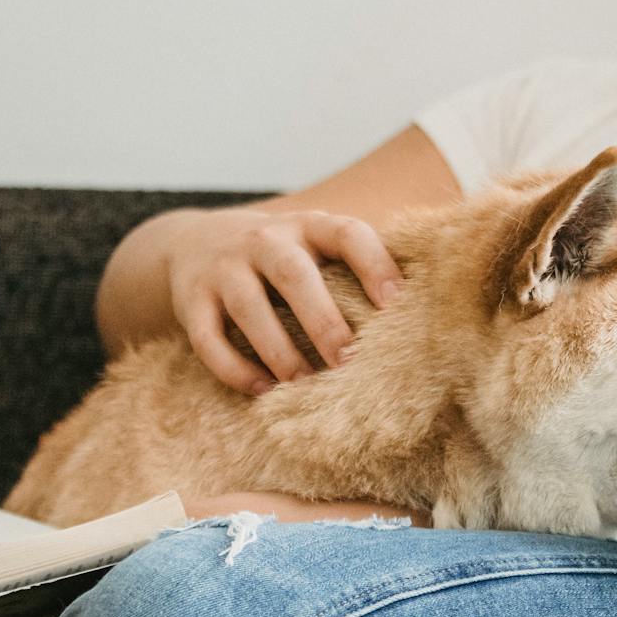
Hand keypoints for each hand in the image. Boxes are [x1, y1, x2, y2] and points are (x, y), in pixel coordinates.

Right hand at [165, 206, 405, 394]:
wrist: (195, 242)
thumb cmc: (282, 257)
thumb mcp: (315, 246)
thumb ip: (356, 267)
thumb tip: (426, 313)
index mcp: (308, 226)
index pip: (347, 234)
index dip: (374, 265)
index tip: (395, 304)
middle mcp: (264, 239)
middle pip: (294, 275)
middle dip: (323, 322)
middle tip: (349, 363)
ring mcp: (223, 267)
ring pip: (249, 309)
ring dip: (280, 352)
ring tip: (306, 386)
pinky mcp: (190, 300)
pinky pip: (208, 339)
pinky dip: (235, 369)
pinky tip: (262, 390)